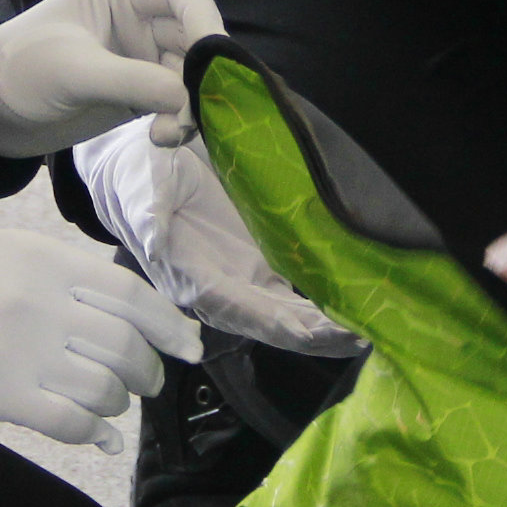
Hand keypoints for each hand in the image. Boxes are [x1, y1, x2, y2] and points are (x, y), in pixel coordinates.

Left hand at [0, 0, 226, 156]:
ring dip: (190, 107)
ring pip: (190, 77)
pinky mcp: (140, 96)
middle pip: (194, 38)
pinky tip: (163, 140)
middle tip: (196, 114)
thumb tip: (186, 99)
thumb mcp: (72, 71)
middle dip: (202, 76)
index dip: (206, 19)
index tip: (218, 59)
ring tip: (169, 136)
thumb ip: (129, 81)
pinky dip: (178, 123)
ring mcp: (142, 60)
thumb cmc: (19, 70)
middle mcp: (139, 22)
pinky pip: (175, 105)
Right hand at [0, 226, 201, 451]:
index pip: (133, 297)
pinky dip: (95, 434)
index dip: (171, 326)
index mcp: (48, 260)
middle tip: (149, 380)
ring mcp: (19, 352)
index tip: (191, 346)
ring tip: (116, 403)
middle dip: (148, 370)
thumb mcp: (12, 247)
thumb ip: (70, 274)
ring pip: (102, 389)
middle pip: (125, 347)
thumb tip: (128, 316)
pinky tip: (102, 436)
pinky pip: (68, 423)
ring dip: (120, 402)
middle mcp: (42, 304)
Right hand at [74, 120, 363, 357]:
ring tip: (367, 334)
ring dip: (324, 329)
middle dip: (312, 335)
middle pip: (269, 324)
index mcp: (188, 278)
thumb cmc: (138, 174)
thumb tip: (153, 238)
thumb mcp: (139, 184)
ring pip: (286, 316)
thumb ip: (147, 213)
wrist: (143, 167)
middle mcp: (217, 292)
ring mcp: (241, 283)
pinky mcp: (257, 268)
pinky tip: (357, 315)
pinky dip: (324, 308)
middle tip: (359, 339)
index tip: (308, 332)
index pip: (235, 309)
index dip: (271, 323)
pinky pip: (293, 296)